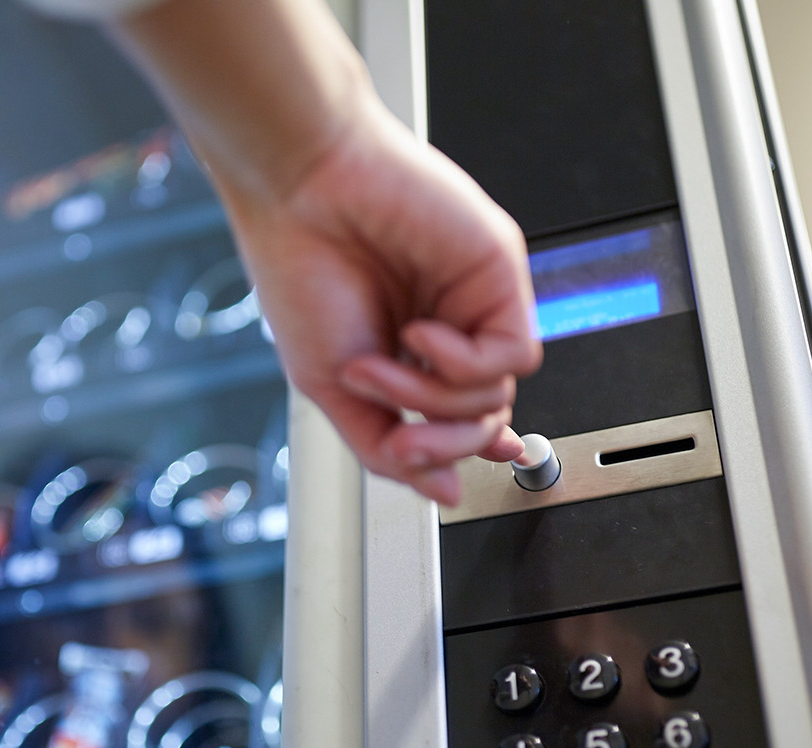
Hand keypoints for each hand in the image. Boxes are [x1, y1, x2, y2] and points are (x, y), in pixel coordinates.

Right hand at [216, 91, 541, 504]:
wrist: (300, 191)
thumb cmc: (301, 269)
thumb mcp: (331, 388)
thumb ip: (386, 447)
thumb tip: (442, 493)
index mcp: (409, 347)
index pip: (458, 415)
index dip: (459, 449)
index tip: (452, 476)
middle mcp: (449, 323)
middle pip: (482, 420)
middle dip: (439, 443)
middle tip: (398, 434)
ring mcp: (474, 300)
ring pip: (497, 396)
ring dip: (431, 399)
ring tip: (378, 365)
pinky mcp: (497, 272)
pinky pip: (512, 353)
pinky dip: (461, 362)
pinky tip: (419, 334)